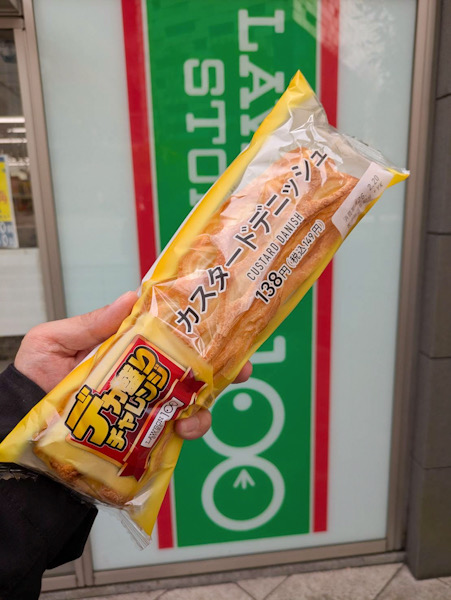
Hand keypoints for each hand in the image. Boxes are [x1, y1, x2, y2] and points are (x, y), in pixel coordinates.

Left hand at [14, 291, 251, 439]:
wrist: (20, 427)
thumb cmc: (33, 380)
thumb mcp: (54, 342)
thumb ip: (91, 324)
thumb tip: (132, 297)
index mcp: (127, 350)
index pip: (169, 335)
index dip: (199, 328)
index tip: (225, 322)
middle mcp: (144, 378)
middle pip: (192, 369)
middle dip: (224, 366)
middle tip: (243, 366)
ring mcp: (146, 409)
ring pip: (192, 403)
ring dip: (207, 403)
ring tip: (201, 408)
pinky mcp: (144, 439)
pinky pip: (175, 435)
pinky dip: (188, 431)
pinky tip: (183, 429)